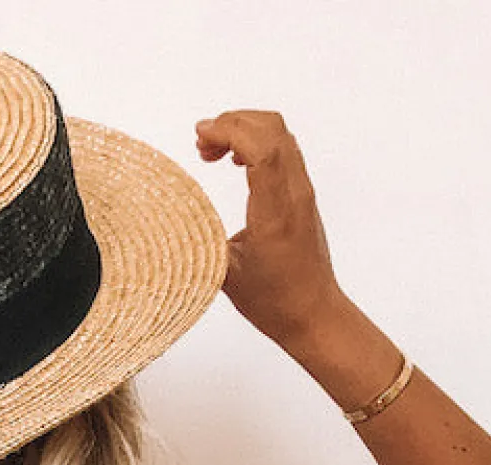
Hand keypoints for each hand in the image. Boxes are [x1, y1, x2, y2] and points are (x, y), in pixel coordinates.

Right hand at [194, 110, 342, 350]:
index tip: (201, 138)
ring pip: (278, 133)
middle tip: (203, 144)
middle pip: (271, 128)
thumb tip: (176, 214)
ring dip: (243, 129)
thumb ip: (203, 239)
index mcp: (275, 214)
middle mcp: (294, 194)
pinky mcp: (302, 194)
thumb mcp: (227, 276)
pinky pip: (283, 149)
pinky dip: (256, 142)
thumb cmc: (275, 302)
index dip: (228, 130)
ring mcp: (302, 191)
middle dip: (231, 122)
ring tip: (214, 152)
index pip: (261, 148)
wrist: (315, 316)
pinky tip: (236, 162)